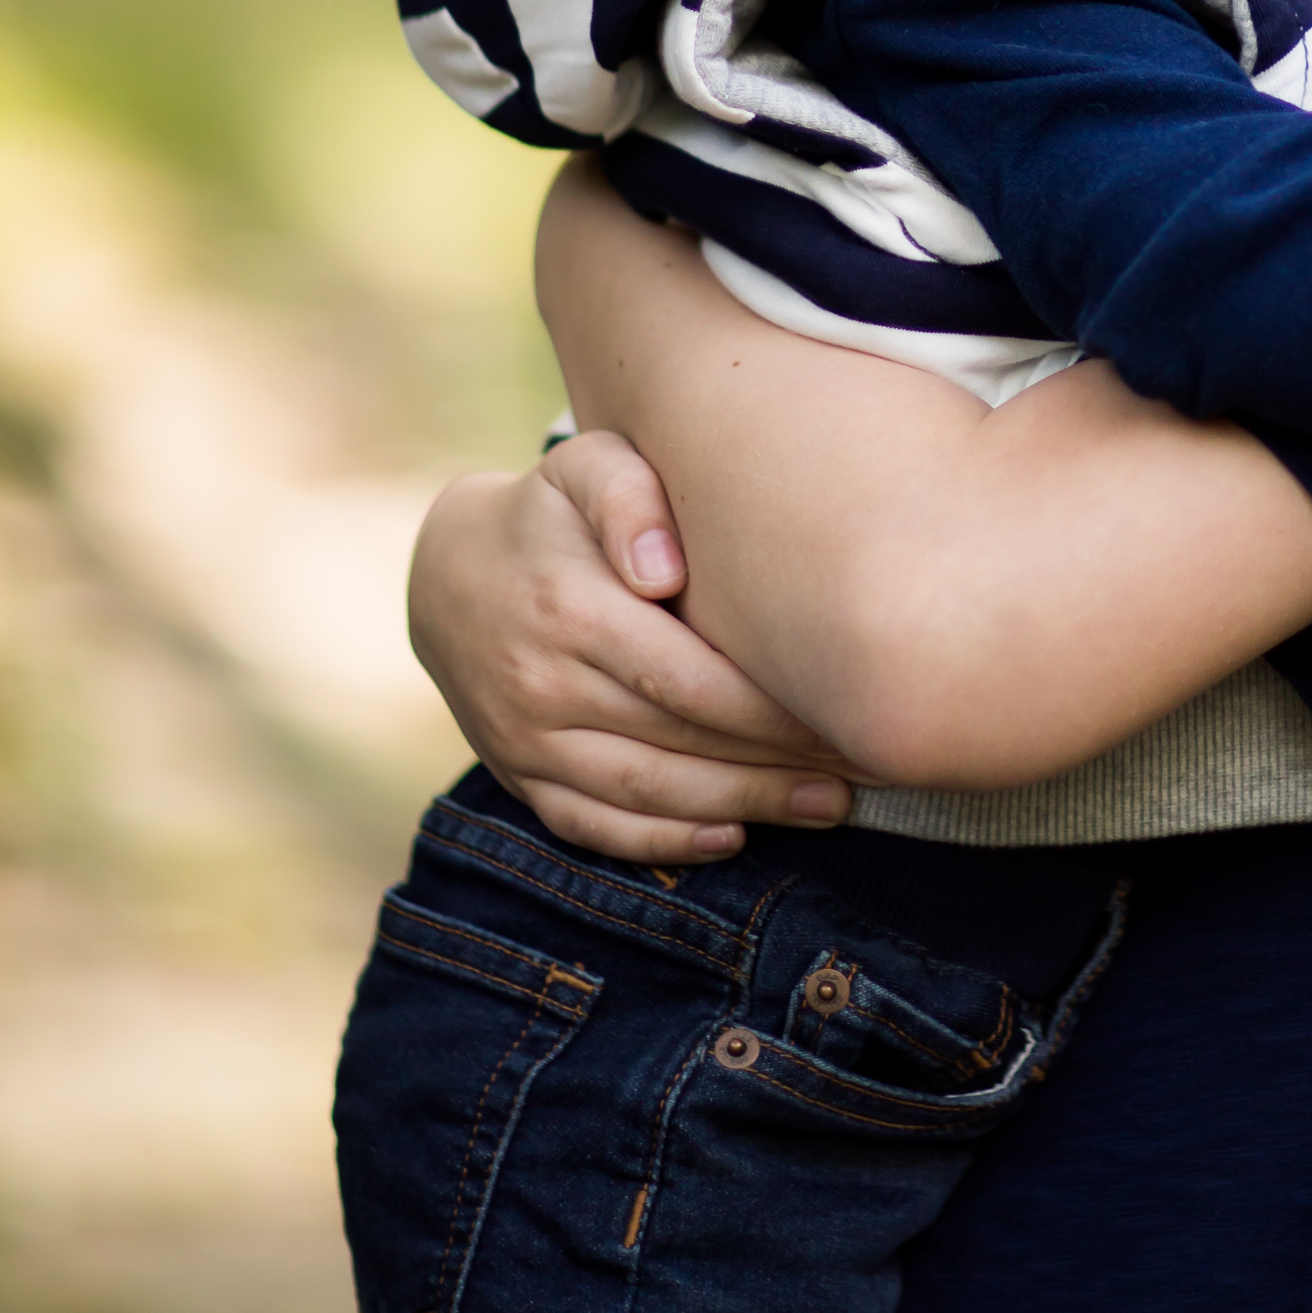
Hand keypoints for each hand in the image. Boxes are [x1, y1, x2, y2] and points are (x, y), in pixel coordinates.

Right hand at [407, 435, 863, 862]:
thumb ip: (630, 498)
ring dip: (741, 807)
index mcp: (571, 609)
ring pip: (644, 794)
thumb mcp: (586, 469)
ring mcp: (523, 740)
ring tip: (826, 806)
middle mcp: (542, 684)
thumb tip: (666, 571)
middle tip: (861, 769)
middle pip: (681, 741)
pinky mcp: (517, 775)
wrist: (450, 572)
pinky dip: (664, 843)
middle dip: (777, 763)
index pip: (692, 678)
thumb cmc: (551, 511)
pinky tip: (734, 837)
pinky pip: (591, 827)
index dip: (773, 709)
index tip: (846, 715)